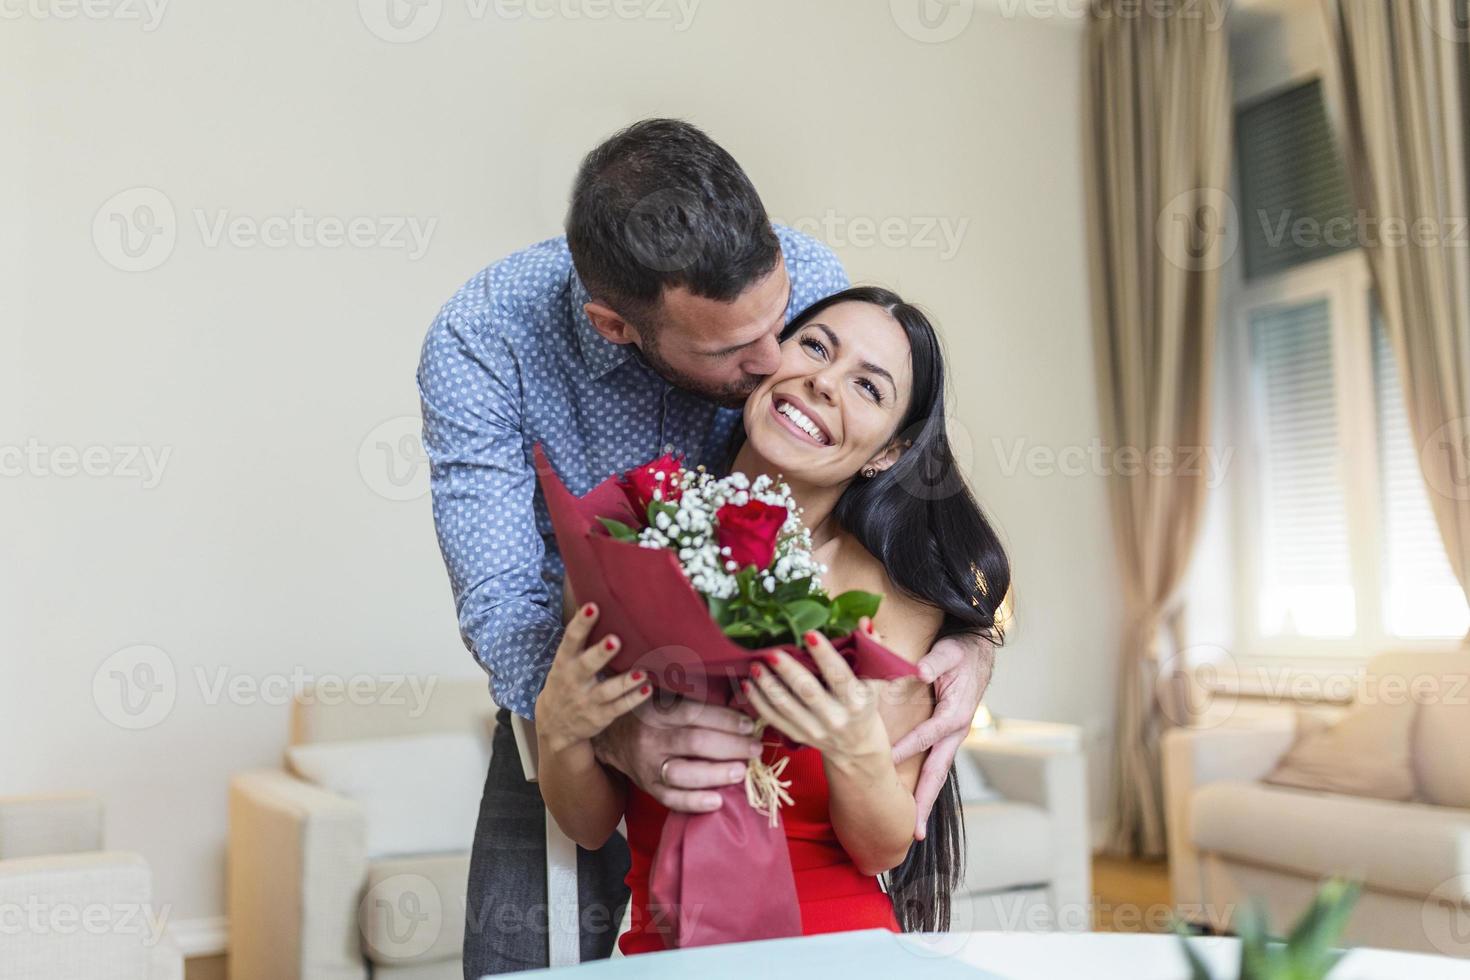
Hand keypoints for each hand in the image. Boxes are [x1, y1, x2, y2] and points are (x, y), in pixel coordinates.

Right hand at [534, 602, 651, 754]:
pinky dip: (633, 699)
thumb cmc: (565, 682)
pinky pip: (618, 708)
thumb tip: (594, 601)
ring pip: (607, 691)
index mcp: (564, 662)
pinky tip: (647, 689)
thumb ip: (579, 639)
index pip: (570, 639)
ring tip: (642, 672)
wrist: (554, 725)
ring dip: (625, 681)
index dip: (581, 623)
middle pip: (587, 666)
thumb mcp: (564, 662)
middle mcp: (574, 681)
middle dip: (600, 654)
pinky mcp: (600, 716)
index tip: (592, 606)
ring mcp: (587, 700)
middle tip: (615, 640)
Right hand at [593, 697, 761, 812]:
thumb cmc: (647, 713)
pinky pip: (671, 799)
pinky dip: (695, 802)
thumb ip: (693, 701)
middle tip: (754, 750)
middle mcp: (651, 738)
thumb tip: (739, 705)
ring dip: (717, 774)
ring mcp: (648, 766)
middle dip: (730, 747)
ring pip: (684, 773)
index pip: (695, 714)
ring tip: (741, 772)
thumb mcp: (663, 697)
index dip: (725, 719)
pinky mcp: (647, 786)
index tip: (749, 725)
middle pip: (695, 743)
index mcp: (656, 711)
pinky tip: (718, 801)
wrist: (609, 736)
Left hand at [743, 629, 889, 771]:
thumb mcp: (874, 680)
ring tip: (755, 664)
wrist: (857, 746)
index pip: (840, 676)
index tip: (809, 634)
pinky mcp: (798, 736)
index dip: (824, 655)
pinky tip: (748, 684)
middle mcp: (836, 718)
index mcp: (857, 701)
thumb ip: (872, 650)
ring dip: (767, 685)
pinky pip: (774, 719)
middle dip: (788, 670)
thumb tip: (863, 622)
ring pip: (786, 707)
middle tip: (771, 651)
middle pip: (808, 692)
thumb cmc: (865, 704)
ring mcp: (815, 730)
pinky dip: (759, 702)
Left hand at [891, 633, 993, 838]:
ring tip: (913, 830)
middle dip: (924, 802)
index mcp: (955, 714)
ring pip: (937, 774)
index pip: (926, 736)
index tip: (884, 764)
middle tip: (913, 832)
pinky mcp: (947, 739)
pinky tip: (915, 804)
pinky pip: (935, 766)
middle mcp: (956, 732)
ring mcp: (953, 739)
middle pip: (937, 772)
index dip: (905, 749)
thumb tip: (921, 671)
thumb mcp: (949, 652)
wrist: (980, 654)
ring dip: (925, 802)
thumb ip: (935, 662)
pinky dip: (926, 786)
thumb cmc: (961, 653)